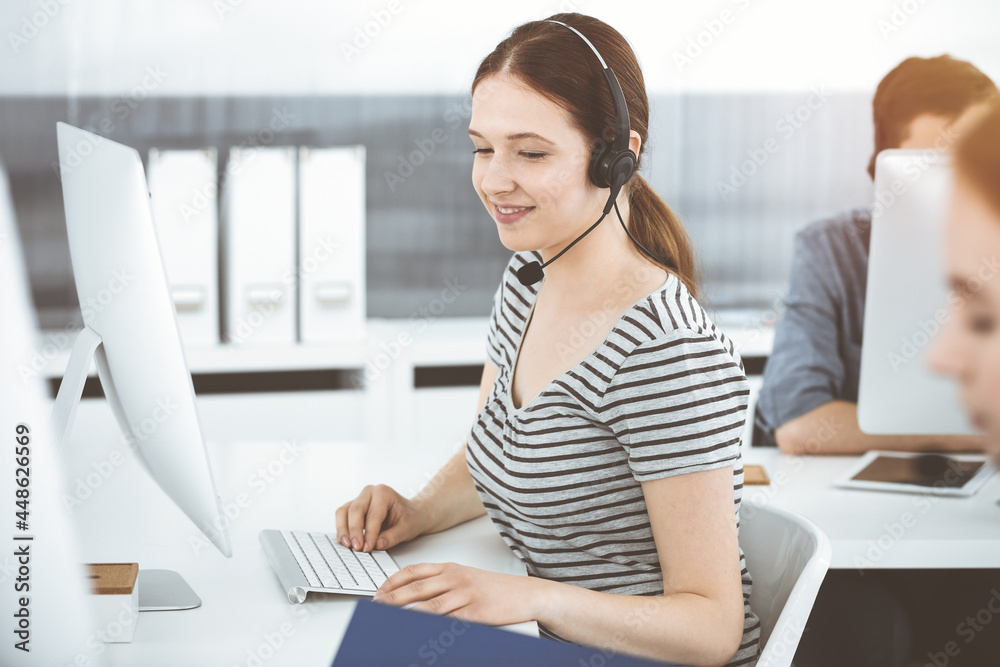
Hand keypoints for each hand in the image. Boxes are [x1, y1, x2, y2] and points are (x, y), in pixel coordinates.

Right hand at [334, 484, 428, 551]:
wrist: (411, 513)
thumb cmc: (410, 517)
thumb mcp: (407, 528)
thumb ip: (392, 537)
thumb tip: (377, 545)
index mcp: (384, 493)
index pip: (373, 514)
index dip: (369, 533)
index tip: (367, 547)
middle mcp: (369, 492)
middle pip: (355, 510)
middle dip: (354, 531)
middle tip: (357, 548)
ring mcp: (360, 499)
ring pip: (344, 512)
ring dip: (343, 530)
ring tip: (347, 545)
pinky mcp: (353, 507)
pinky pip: (342, 516)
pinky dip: (342, 529)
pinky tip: (345, 542)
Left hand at [372, 562, 543, 626]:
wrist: (524, 594)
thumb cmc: (493, 588)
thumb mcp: (465, 578)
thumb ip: (440, 583)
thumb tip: (412, 596)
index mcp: (450, 568)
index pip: (414, 571)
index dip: (393, 581)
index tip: (379, 592)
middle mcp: (455, 578)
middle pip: (416, 588)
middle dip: (392, 599)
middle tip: (376, 608)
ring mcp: (465, 595)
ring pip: (429, 606)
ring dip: (406, 615)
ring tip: (388, 623)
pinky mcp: (475, 612)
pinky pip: (449, 622)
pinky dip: (432, 628)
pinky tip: (419, 633)